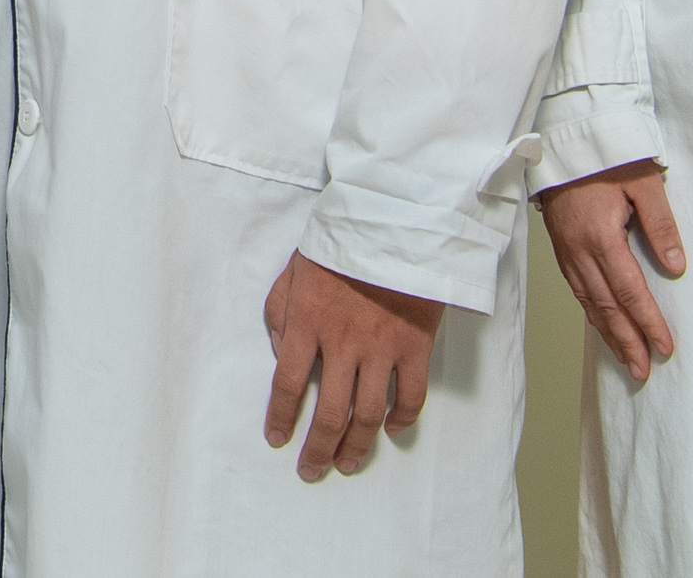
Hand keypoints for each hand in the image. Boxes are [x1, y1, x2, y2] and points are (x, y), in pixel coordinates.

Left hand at [264, 254, 442, 478]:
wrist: (394, 222)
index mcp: (307, 322)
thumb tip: (280, 351)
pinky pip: (411, 396)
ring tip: (348, 464)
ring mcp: (382, 348)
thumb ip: (279, 312)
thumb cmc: (338, 244)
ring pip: (368, 414)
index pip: (286, 383)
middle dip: (318, 449)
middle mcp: (342, 343)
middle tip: (312, 471)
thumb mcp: (293, 271)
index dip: (281, 417)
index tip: (277, 439)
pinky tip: (392, 430)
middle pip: (329, 412)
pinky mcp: (415, 346)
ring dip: (357, 446)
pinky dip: (403, 419)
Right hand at [540, 161, 685, 383]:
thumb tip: (676, 267)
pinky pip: (577, 290)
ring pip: (589, 303)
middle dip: (626, 341)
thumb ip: (661, 224)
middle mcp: (579, 250)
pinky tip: (604, 328)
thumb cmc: (609, 158)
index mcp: (601, 235)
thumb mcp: (644, 182)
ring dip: (609, 335)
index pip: (629, 290)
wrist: (565, 141)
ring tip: (628, 361)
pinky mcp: (561, 248)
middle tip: (644, 371)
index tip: (665, 347)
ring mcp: (566, 251)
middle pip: (606, 306)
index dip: (647, 321)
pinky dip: (593, 315)